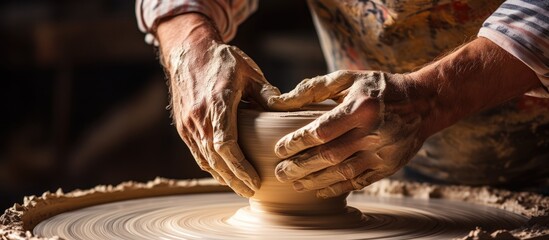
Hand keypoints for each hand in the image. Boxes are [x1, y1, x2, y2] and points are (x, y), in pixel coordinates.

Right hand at [157, 14, 280, 196]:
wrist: (187, 51)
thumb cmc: (221, 59)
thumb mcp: (250, 71)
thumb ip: (267, 93)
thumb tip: (286, 112)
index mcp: (216, 103)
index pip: (225, 145)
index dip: (240, 167)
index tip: (255, 181)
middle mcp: (198, 117)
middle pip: (215, 159)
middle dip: (233, 180)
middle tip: (251, 192)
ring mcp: (187, 124)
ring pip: (204, 159)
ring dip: (222, 177)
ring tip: (240, 188)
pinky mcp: (183, 126)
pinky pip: (197, 153)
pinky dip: (211, 166)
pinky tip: (224, 174)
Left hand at [269, 70, 430, 197]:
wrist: (423, 103)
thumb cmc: (378, 88)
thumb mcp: (348, 78)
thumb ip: (314, 89)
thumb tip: (279, 102)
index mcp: (361, 108)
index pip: (321, 131)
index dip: (297, 142)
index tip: (279, 149)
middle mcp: (372, 132)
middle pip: (328, 156)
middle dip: (300, 167)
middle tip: (280, 173)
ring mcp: (382, 152)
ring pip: (342, 173)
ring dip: (314, 181)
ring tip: (294, 183)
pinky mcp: (389, 166)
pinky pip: (359, 182)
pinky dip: (337, 188)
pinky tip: (319, 190)